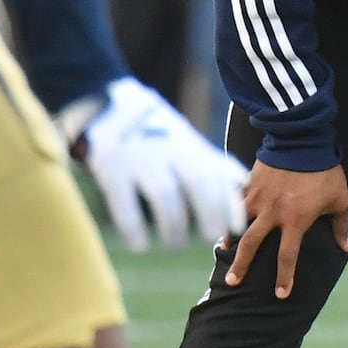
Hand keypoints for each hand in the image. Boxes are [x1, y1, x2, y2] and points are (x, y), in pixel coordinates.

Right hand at [62, 77, 249, 252]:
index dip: (230, 202)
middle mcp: (167, 148)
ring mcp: (139, 156)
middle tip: (212, 236)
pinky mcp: (109, 166)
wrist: (104, 101)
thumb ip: (211, 161)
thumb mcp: (184, 138)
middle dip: (210, 211)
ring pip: (164, 193)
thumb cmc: (152, 129)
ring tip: (175, 244)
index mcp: (187, 143)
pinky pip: (124, 201)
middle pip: (197, 180)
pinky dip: (134, 226)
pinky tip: (140, 246)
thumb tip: (243, 182)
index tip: (236, 228)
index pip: (217, 173)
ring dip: (173, 225)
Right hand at [225, 160, 347, 299]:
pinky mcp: (250, 183)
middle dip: (241, 266)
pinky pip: (235, 202)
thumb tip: (346, 248)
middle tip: (233, 283)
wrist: (304, 140)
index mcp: (296, 220)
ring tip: (223, 252)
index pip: (288, 256)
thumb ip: (341, 226)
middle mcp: (273, 213)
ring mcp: (258, 198)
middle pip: (252, 245)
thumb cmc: (326, 171)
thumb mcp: (341, 199)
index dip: (284, 277)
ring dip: (229, 239)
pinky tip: (223, 220)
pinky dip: (228, 212)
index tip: (280, 294)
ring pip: (238, 223)